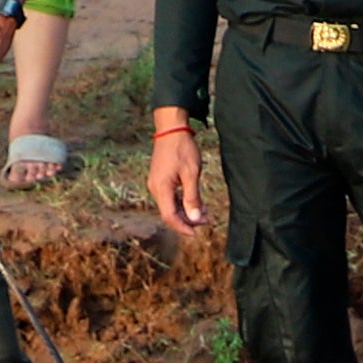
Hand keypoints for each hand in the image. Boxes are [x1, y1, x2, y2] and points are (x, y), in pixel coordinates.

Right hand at [148, 107, 206, 235]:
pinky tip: (196, 202)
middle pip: (170, 213)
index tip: (196, 233)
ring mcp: (156, 184)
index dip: (182, 227)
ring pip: (170, 206)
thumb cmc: (182, 148)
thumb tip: (195, 218)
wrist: (171, 128)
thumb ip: (192, 197)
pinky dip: (182, 202)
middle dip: (188, 220)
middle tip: (207, 220)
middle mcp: (155, 188)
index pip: (169, 216)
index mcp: (161, 188)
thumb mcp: (191, 173)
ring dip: (187, 211)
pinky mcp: (160, 180)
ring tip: (205, 212)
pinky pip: (170, 197)